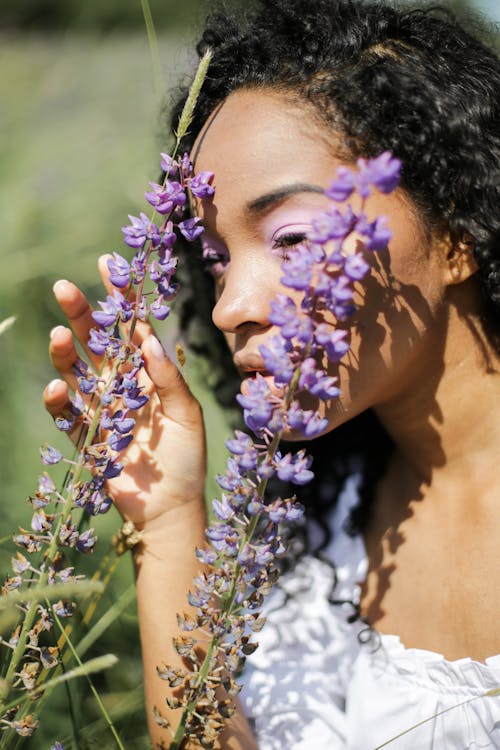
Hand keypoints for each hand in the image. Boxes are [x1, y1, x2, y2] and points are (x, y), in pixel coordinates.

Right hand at [43, 256, 206, 531]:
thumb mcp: (187, 414)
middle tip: (64, 289)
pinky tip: (57, 387)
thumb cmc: (186, 459)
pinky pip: (66, 413)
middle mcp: (122, 386)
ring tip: (60, 335)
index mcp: (149, 375)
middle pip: (96, 343)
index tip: (107, 266)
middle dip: (82, 315)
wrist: (170, 507)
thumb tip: (149, 340)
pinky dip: (59, 400)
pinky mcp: (85, 436)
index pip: (131, 329)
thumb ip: (168, 379)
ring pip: (76, 372)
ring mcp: (101, 410)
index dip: (120, 299)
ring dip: (66, 353)